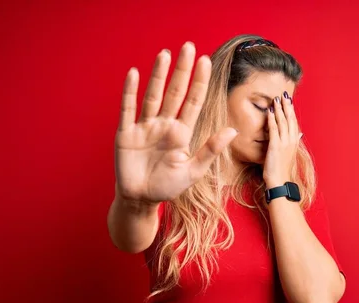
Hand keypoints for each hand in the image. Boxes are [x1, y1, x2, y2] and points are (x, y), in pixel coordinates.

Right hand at [115, 42, 237, 204]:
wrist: (140, 199)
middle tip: (188, 47)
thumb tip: (232, 130)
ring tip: (165, 54)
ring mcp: (145, 127)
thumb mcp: (192, 171)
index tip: (206, 61)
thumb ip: (210, 150)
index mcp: (182, 133)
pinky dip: (130, 92)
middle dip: (182, 71)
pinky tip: (134, 74)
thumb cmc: (167, 187)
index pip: (193, 102)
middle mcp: (164, 125)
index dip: (200, 82)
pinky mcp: (126, 133)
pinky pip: (128, 109)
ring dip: (158, 75)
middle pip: (175, 92)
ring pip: (153, 95)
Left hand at [262, 92, 301, 187]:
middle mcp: (291, 140)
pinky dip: (272, 119)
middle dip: (287, 106)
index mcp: (294, 142)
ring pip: (283, 122)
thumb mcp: (289, 154)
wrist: (279, 181)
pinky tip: (270, 111)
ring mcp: (284, 143)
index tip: (289, 101)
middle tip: (284, 95)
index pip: (294, 122)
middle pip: (290, 119)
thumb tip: (299, 134)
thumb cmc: (282, 169)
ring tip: (276, 99)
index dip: (291, 111)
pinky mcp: (276, 146)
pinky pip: (274, 129)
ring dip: (279, 109)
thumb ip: (292, 142)